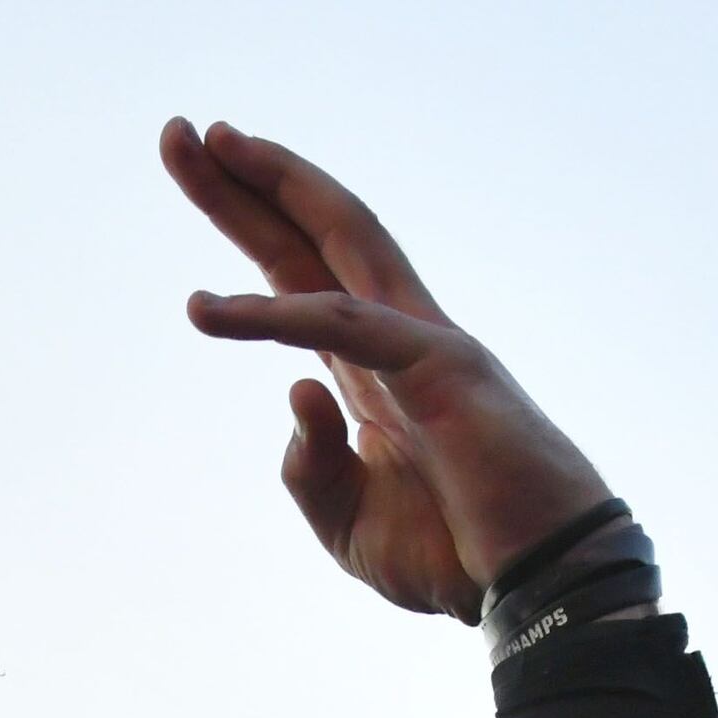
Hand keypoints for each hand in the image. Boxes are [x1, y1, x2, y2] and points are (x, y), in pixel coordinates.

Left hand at [162, 122, 611, 616]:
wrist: (538, 586)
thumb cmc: (456, 553)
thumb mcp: (347, 521)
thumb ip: (309, 467)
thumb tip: (298, 391)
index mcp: (372, 367)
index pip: (299, 273)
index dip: (250, 218)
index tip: (200, 170)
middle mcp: (396, 335)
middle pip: (311, 234)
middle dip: (244, 180)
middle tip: (179, 130)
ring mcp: (423, 343)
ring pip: (336, 241)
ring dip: (268, 191)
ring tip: (207, 145)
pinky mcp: (440, 370)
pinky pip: (344, 328)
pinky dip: (273, 316)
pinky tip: (207, 308)